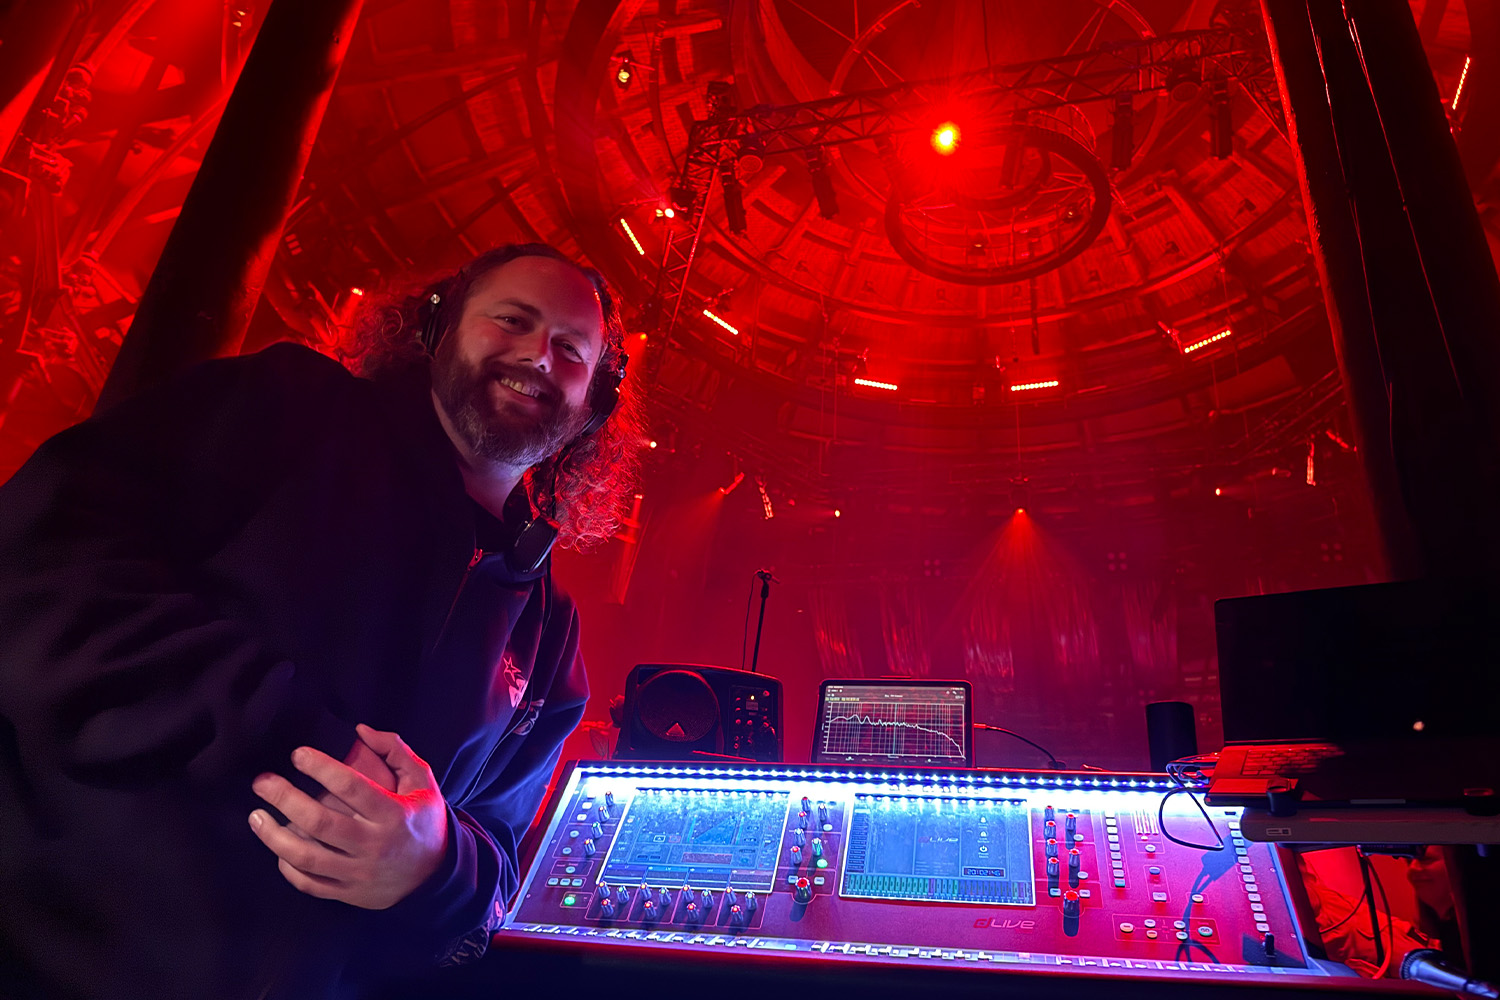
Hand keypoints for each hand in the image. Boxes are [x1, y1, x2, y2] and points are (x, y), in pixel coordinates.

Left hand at [248, 724, 448, 909]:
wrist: (435, 875)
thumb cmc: (422, 820)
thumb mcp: (422, 781)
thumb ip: (395, 751)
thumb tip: (360, 730)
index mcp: (392, 813)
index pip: (352, 787)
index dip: (321, 768)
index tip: (297, 754)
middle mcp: (374, 844)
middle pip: (321, 822)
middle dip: (285, 799)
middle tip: (262, 782)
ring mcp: (359, 872)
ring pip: (308, 857)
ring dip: (274, 836)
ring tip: (255, 815)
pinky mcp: (348, 892)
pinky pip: (310, 884)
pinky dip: (287, 867)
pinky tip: (276, 847)